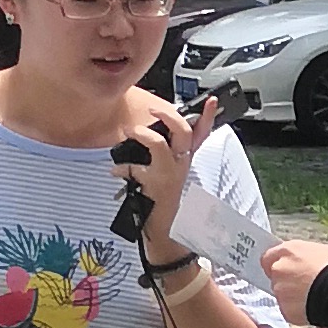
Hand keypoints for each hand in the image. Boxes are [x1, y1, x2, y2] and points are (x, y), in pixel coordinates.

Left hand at [120, 91, 201, 226]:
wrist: (164, 227)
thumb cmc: (162, 197)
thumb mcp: (168, 172)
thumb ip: (164, 152)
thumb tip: (145, 132)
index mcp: (185, 158)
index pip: (202, 133)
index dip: (207, 116)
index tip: (211, 100)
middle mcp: (181, 164)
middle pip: (183, 131)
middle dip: (168, 115)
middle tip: (152, 109)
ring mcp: (169, 174)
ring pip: (159, 143)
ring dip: (141, 134)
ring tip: (129, 131)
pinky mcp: (155, 184)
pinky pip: (135, 168)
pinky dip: (122, 167)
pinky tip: (116, 170)